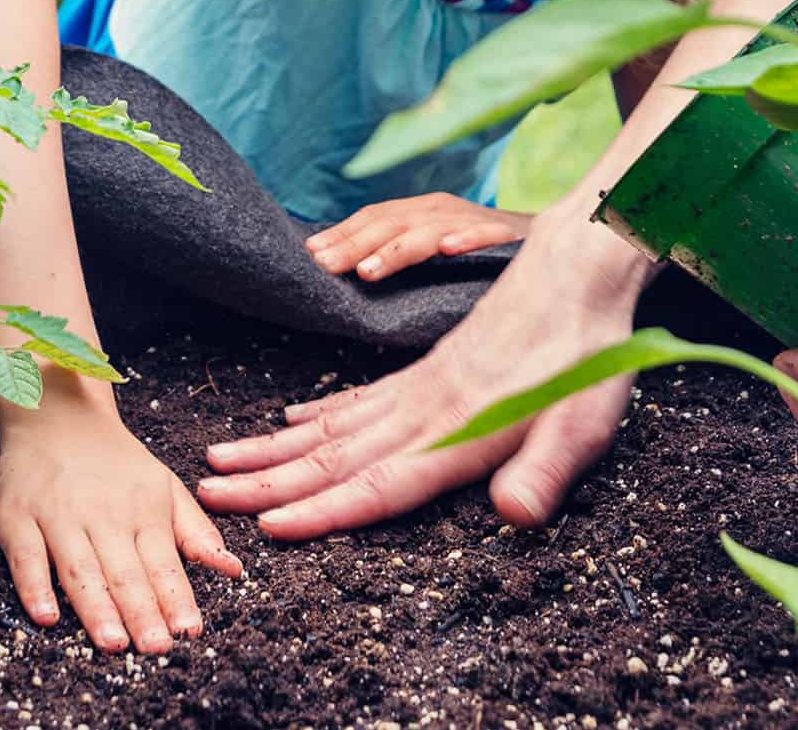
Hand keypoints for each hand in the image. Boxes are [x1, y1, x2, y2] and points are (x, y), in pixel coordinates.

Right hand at [0, 380, 241, 652]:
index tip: (190, 632)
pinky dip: (35, 587)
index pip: (163, 563)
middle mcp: (103, 515)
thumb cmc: (116, 461)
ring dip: (97, 608)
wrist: (58, 414)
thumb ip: (196, 531)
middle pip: (124, 572)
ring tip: (114, 643)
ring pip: (80, 568)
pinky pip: (26, 558)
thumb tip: (233, 569)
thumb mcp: (165, 486)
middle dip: (142, 612)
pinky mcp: (18, 519)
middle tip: (157, 648)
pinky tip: (46, 616)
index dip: (176, 598)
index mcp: (143, 511)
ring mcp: (58, 517)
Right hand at [200, 210, 646, 538]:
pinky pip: (356, 399)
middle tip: (207, 495)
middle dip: (268, 483)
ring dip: (272, 451)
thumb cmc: (590, 356)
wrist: (578, 270)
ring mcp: (418, 388)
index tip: (267, 528)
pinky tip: (287, 426)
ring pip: (331, 428)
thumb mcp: (586, 421)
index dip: (324, 511)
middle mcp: (424, 412)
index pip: (380, 483)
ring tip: (219, 462)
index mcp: (458, 433)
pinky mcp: (425, 371)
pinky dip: (315, 417)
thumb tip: (515, 517)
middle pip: (334, 457)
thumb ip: (547, 470)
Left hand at [304, 193, 530, 281]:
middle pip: (392, 224)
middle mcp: (442, 210)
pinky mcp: (508, 234)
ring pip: (429, 232)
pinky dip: (468, 239)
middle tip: (325, 266)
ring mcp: (474, 220)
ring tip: (369, 271)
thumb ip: (398, 249)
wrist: (544, 236)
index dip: (342, 234)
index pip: (374, 218)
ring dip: (398, 250)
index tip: (311, 254)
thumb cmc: (479, 247)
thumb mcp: (433, 243)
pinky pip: (485, 235)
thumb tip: (348, 265)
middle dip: (355, 244)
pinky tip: (449, 250)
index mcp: (421, 211)